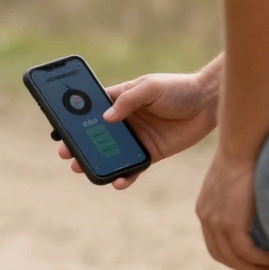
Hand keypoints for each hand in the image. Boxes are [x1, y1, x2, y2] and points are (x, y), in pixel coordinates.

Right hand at [58, 71, 219, 189]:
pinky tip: (117, 182)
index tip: (60, 130)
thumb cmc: (178, 88)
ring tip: (82, 169)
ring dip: (95, 163)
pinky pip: (132, 169)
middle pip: (95, 137)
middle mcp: (124, 122)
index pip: (90, 112)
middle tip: (66, 154)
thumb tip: (106, 119)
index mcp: (119, 102)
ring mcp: (135, 139)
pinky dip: (124, 177)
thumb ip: (128, 101)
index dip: (74, 121)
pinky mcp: (150, 154)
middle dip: (78, 146)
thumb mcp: (150, 87)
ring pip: (109, 155)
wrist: (208, 102)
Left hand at [195, 151, 268, 269]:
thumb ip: (239, 199)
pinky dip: (259, 259)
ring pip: (233, 256)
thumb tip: (255, 207)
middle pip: (220, 254)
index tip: (251, 260)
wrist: (242, 145)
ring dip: (253, 266)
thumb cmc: (246, 156)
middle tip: (264, 269)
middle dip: (242, 266)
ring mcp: (216, 221)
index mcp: (205, 209)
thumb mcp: (236, 181)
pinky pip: (245, 251)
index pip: (214, 242)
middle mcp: (206, 217)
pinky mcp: (230, 223)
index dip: (232, 255)